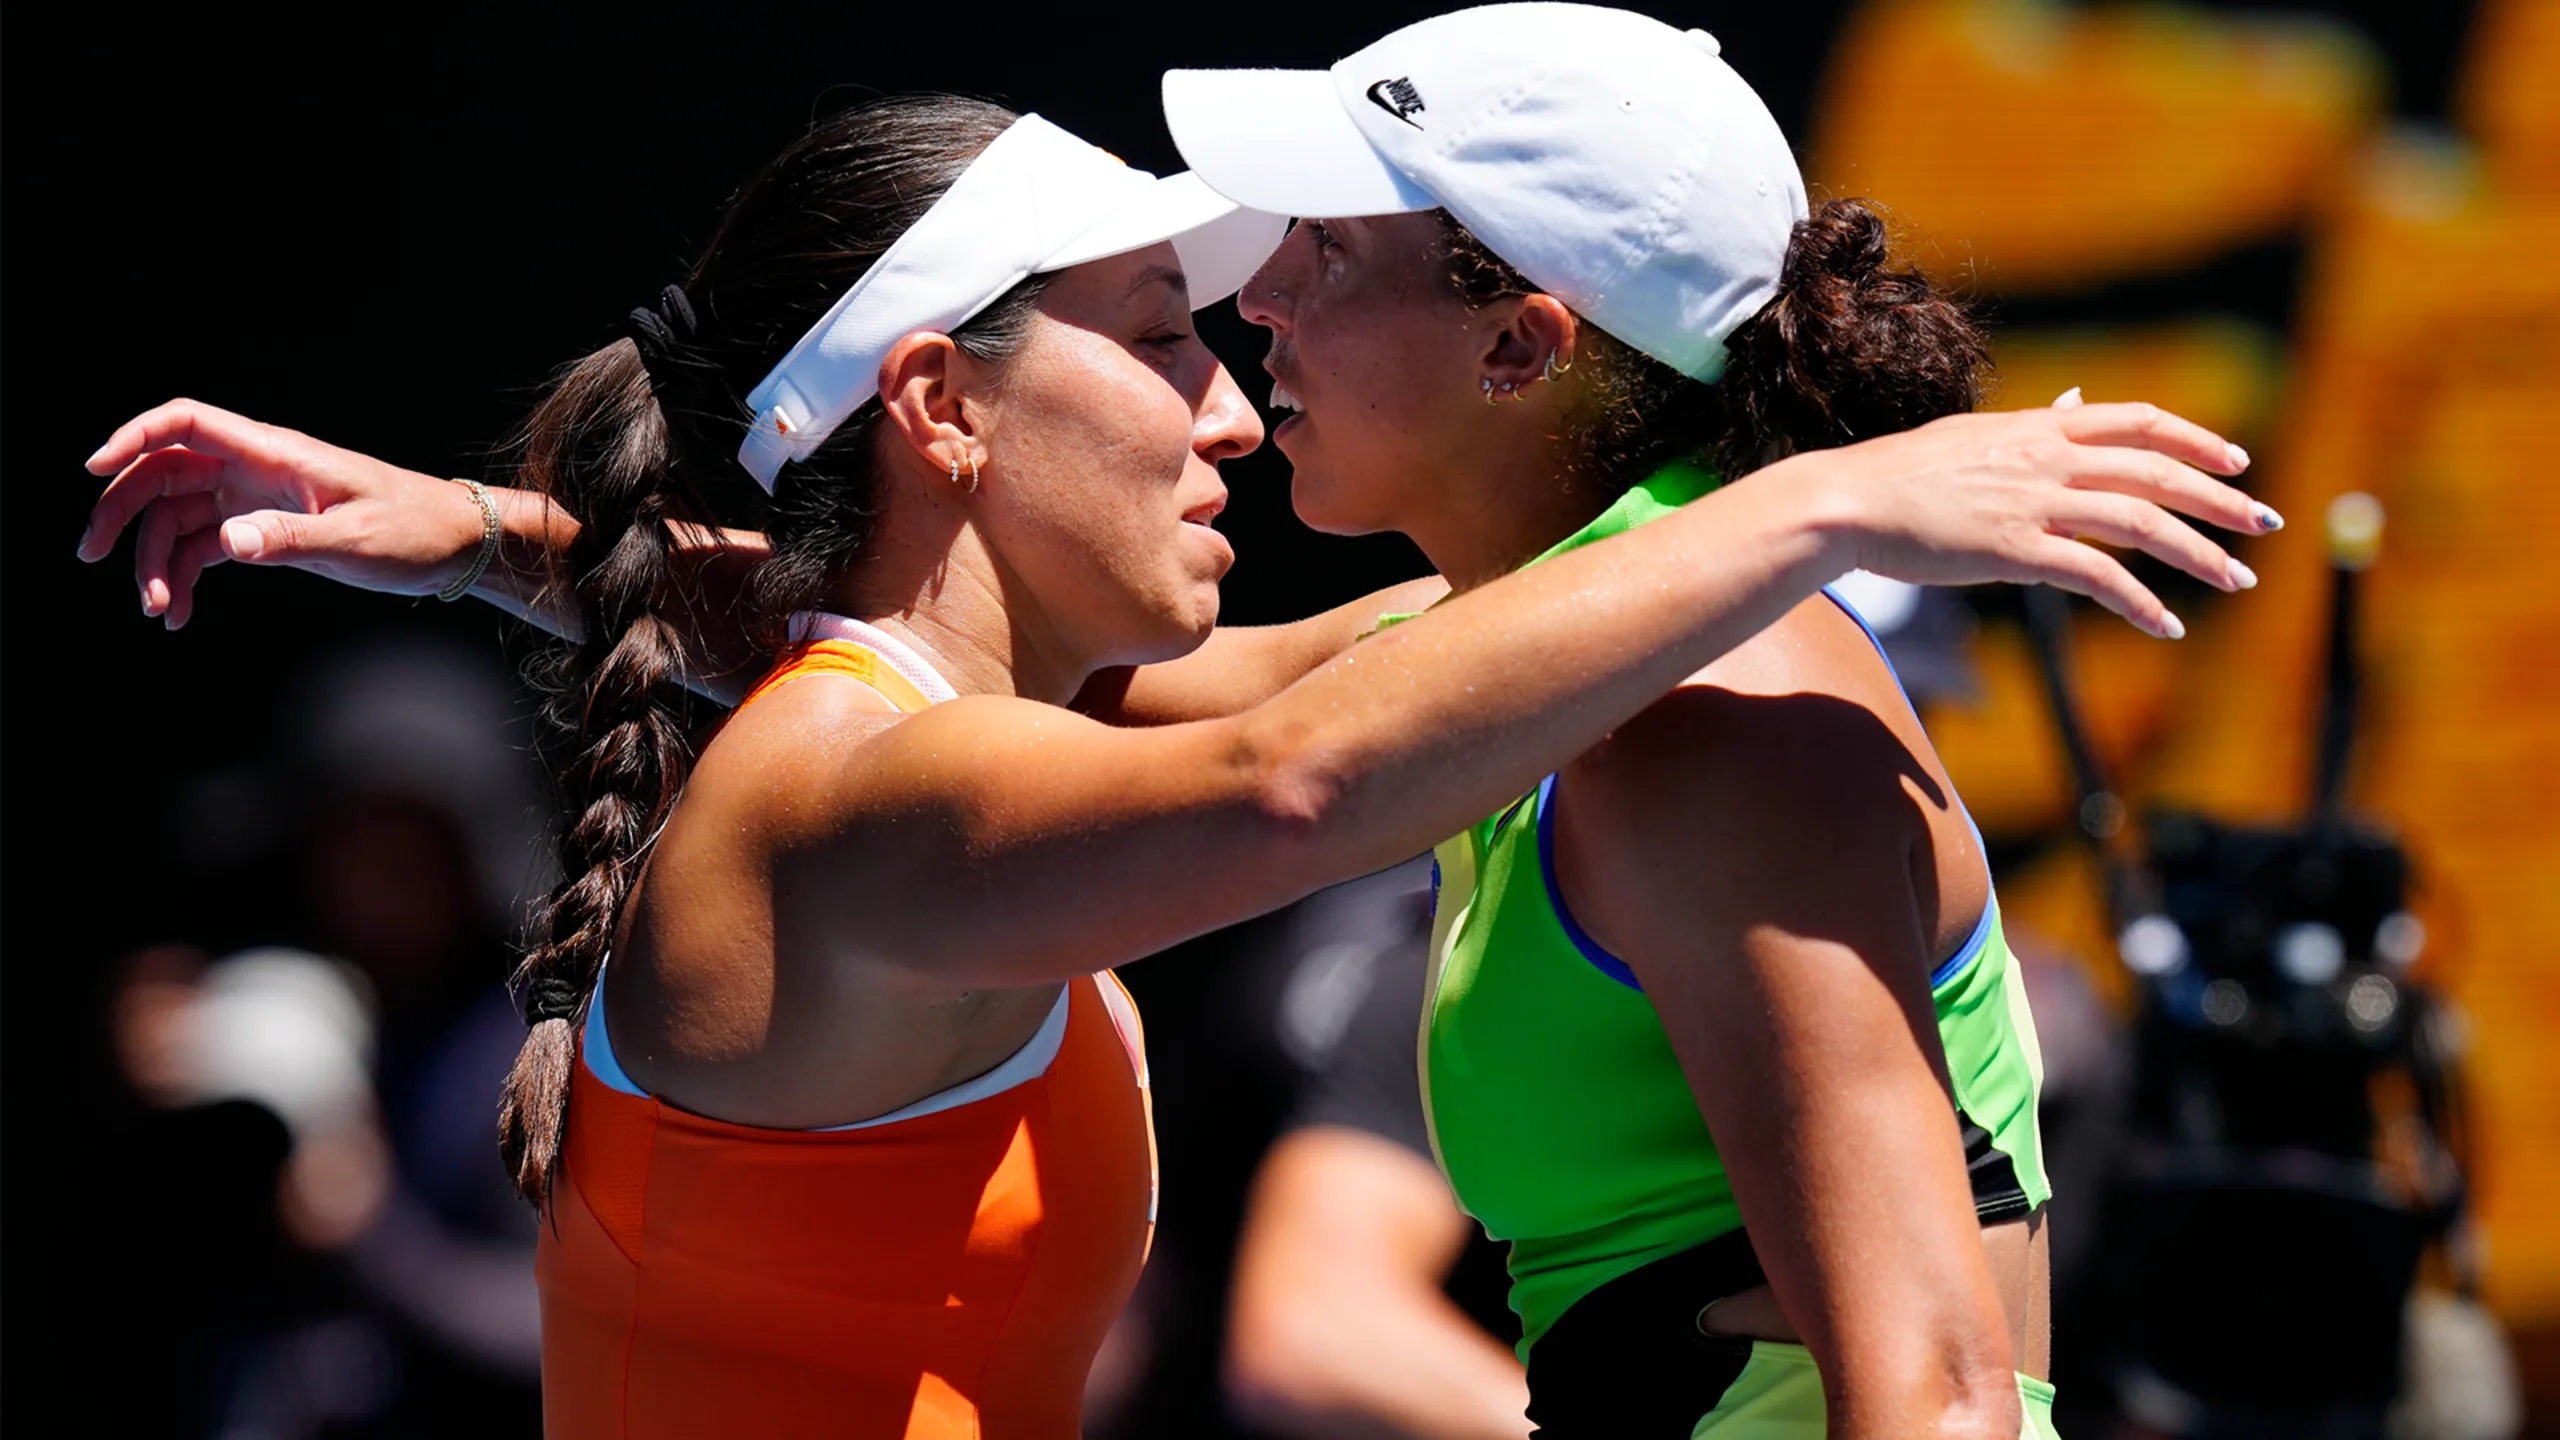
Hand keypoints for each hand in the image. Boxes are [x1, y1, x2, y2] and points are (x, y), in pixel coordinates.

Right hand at [78, 398, 490, 628]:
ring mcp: (255, 499)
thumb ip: (290, 538)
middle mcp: (254, 469)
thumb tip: (227, 540)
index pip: (186, 423)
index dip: (133, 437)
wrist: (453, 546)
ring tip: (157, 611)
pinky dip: (184, 578)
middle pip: (163, 474)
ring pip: (178, 518)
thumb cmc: (414, 531)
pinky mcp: (264, 530)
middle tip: (93, 556)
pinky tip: (178, 615)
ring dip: (155, 561)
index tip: (94, 470)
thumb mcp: (355, 538)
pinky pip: (204, 547)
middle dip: (123, 511)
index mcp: (272, 453)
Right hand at [1789, 399, 2278, 638]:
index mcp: (2040, 428)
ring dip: (2200, 554)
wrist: (1850, 501)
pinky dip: (2140, 604)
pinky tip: (2166, 626)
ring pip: (2142, 523)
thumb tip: (2074, 401)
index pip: (2138, 422)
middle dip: (2220, 499)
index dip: (2196, 440)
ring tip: (2236, 580)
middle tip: (2264, 524)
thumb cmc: (1903, 473)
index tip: (2237, 462)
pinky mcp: (2017, 550)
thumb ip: (2034, 425)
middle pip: (2157, 472)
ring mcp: (2036, 503)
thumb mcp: (1976, 434)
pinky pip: (2097, 577)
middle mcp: (2048, 458)